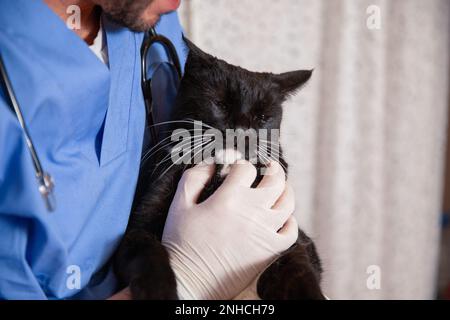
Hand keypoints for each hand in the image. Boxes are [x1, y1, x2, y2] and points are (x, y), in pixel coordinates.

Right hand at [161, 160, 297, 299]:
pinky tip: (281, 217)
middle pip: (276, 181)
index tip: (238, 168)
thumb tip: (211, 162)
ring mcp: (264, 232)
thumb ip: (195, 177)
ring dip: (285, 190)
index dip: (242, 164)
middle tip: (269, 167)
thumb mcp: (180, 205)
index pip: (247, 169)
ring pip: (288, 203)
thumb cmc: (181, 243)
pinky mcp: (270, 251)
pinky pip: (291, 231)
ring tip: (279, 188)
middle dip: (273, 169)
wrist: (189, 281)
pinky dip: (290, 221)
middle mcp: (251, 212)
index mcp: (229, 198)